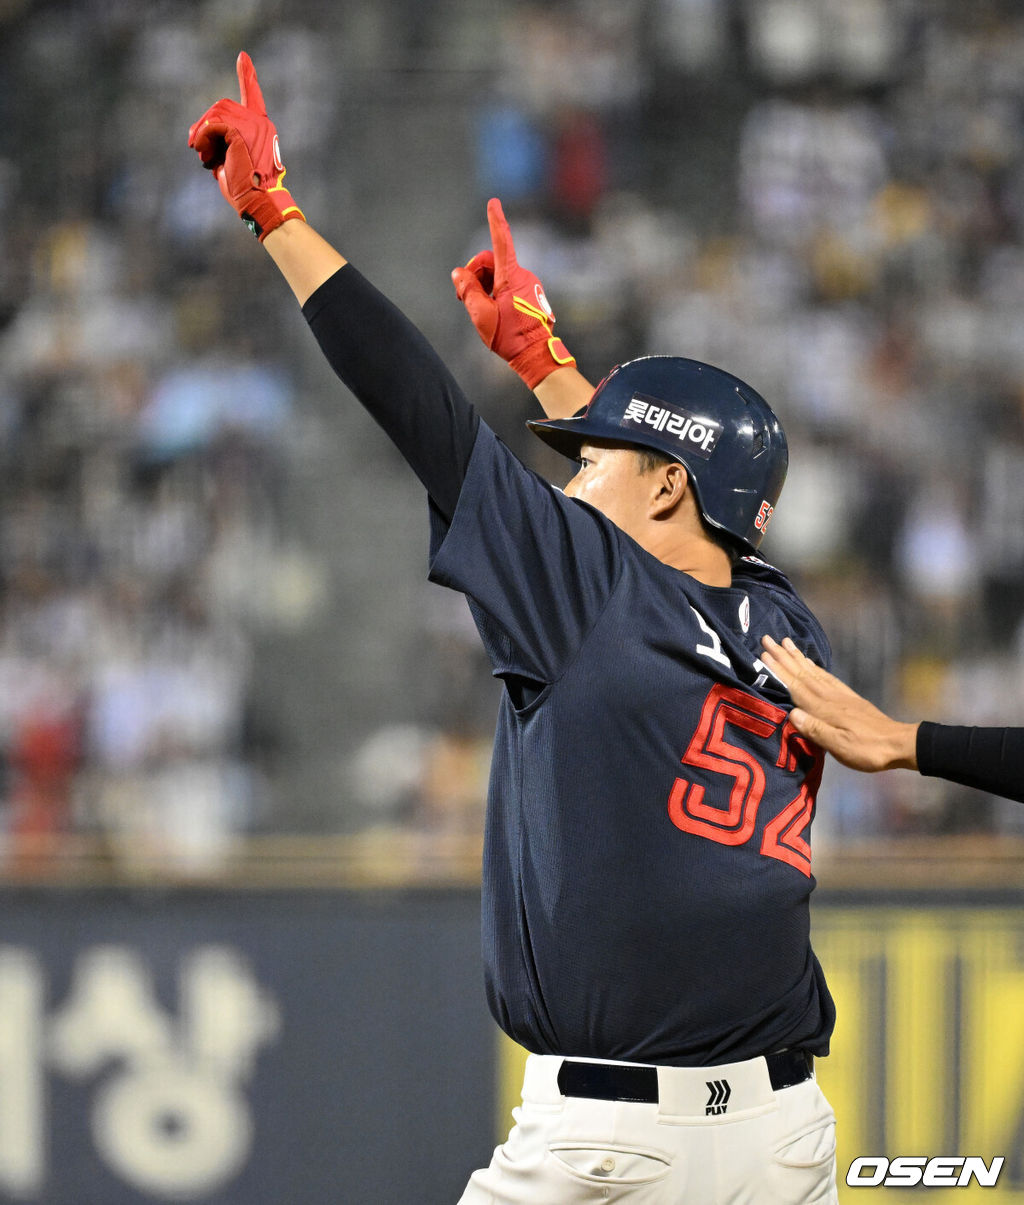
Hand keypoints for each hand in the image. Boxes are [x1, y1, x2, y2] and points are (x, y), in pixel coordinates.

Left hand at [188, 52, 305, 241]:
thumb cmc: (244, 187)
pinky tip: (202, 152)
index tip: (242, 56)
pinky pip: (214, 125)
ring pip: (216, 113)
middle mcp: (260, 123)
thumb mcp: (229, 158)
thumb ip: (219, 141)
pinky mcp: (241, 132)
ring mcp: (252, 126)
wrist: (258, 201)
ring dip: (202, 133)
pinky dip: (203, 138)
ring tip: (203, 155)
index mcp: (261, 128)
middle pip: (222, 106)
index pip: (252, 95)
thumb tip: (196, 132)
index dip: (247, 75)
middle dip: (205, 124)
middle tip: (196, 147)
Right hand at [452, 198, 576, 388]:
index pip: (501, 243)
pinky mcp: (528, 293)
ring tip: (479, 308)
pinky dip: (494, 292)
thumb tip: (458, 273)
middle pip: (491, 262)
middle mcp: (522, 275)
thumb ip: (467, 290)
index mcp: (511, 277)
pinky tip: (491, 311)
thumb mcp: (481, 315)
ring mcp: (527, 284)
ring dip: (483, 285)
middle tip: (463, 296)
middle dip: (475, 273)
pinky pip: (506, 284)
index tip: (493, 202)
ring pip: (497, 274)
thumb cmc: (510, 337)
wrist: (536, 355)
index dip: (496, 221)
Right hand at [760, 635, 918, 771]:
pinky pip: (827, 677)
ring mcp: (840, 695)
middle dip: (783, 656)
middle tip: (767, 638)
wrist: (899, 744)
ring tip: (785, 642)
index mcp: (824, 709)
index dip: (778, 670)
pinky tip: (810, 662)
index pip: (795, 686)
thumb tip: (791, 713)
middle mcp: (829, 697)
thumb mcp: (840, 746)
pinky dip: (815, 667)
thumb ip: (815, 730)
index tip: (763, 653)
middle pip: (801, 673)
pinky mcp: (848, 697)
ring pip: (812, 672)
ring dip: (797, 657)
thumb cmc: (868, 750)